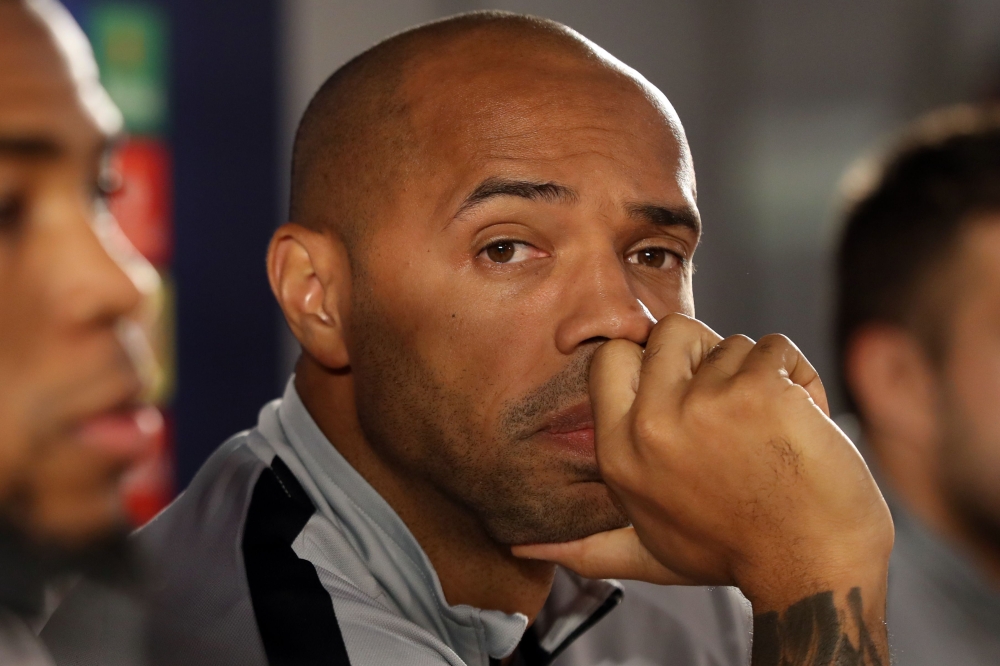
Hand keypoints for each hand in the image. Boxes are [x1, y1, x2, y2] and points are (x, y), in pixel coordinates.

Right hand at [514, 314, 892, 662]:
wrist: (813, 571)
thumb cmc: (736, 555)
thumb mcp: (649, 552)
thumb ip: (588, 547)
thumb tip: (524, 548)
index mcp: (619, 453)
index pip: (612, 356)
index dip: (651, 361)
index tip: (682, 387)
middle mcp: (651, 425)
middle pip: (673, 330)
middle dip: (709, 355)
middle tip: (734, 407)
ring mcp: (705, 404)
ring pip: (733, 342)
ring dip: (761, 376)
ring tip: (773, 430)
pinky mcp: (760, 391)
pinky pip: (777, 347)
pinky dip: (798, 376)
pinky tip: (801, 421)